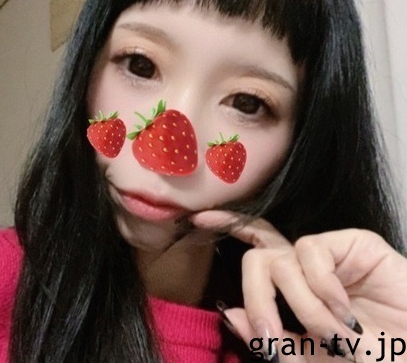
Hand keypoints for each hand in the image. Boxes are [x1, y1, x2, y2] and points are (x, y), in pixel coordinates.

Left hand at [190, 210, 406, 361]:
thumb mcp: (314, 358)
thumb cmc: (370, 356)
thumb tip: (229, 313)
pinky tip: (346, 311)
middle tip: (273, 338)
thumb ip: (274, 339)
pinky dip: (322, 289)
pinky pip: (310, 254)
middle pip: (257, 259)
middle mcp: (305, 265)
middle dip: (257, 301)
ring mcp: (327, 253)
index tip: (198, 218)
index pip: (256, 249)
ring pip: (280, 263)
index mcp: (295, 287)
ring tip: (336, 337)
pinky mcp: (351, 241)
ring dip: (304, 309)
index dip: (228, 228)